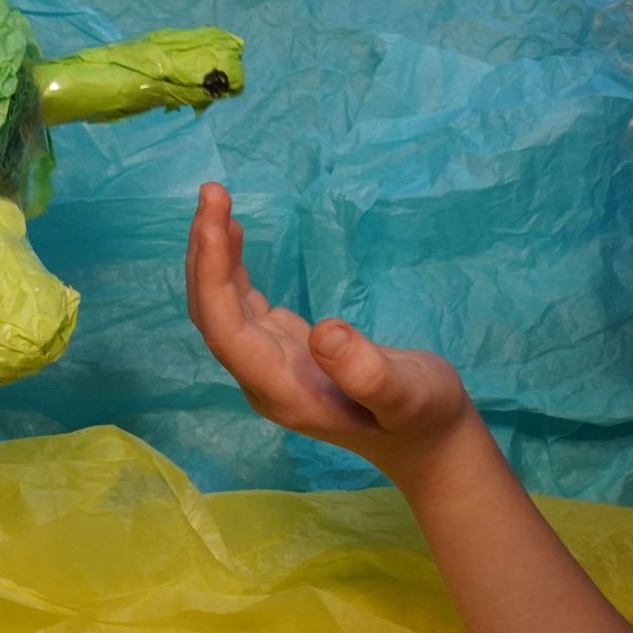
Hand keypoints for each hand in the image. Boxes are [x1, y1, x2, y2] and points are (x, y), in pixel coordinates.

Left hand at [185, 182, 478, 492]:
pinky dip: (231, 266)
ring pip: (221, 307)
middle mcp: (263, 378)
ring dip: (212, 255)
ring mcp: (269, 363)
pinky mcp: (282, 347)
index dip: (213, 278)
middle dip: (204, 254)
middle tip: (211, 191)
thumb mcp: (407, 396)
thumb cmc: (422, 417)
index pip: (226, 332)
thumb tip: (324, 332)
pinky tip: (231, 233)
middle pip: (212, 315)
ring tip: (214, 199)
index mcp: (282, 390)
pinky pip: (241, 305)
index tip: (215, 222)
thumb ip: (367, 373)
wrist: (427, 440)